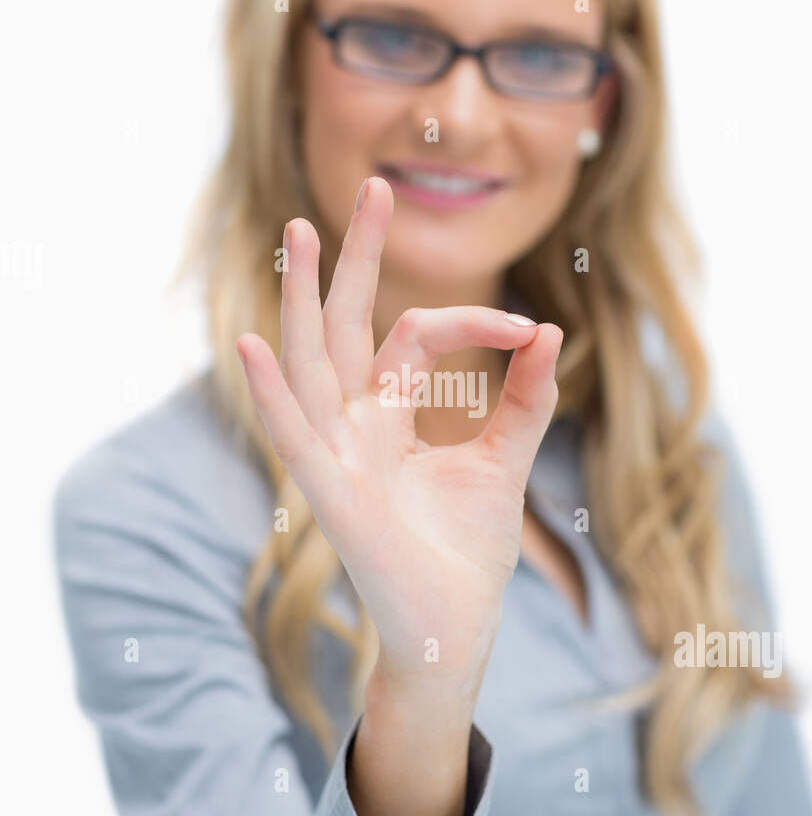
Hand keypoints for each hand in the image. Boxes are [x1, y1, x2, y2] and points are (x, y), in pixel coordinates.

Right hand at [236, 176, 562, 695]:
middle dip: (355, 259)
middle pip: (342, 325)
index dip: (473, 320)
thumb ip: (524, 401)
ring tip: (297, 231)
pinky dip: (275, 396)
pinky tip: (256, 343)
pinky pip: (295, 440)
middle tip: (374, 186)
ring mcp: (336, 459)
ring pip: (310, 365)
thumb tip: (551, 333)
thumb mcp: (503, 463)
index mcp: (388, 414)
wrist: (457, 630)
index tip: (529, 329)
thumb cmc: (468, 552)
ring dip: (300, 298)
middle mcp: (353, 426)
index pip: (414, 333)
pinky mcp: (334, 500)